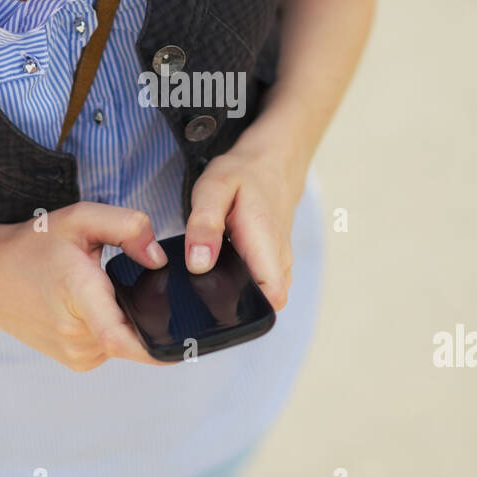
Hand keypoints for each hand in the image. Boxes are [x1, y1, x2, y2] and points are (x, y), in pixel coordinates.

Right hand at [0, 203, 172, 370]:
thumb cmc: (34, 245)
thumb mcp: (80, 218)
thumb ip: (128, 226)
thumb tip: (158, 259)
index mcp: (78, 295)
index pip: (121, 337)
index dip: (160, 344)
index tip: (188, 338)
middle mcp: (77, 334)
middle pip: (137, 334)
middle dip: (150, 312)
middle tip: (138, 283)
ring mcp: (76, 353)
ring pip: (127, 340)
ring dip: (130, 318)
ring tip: (107, 289)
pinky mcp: (78, 361)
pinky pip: (114, 345)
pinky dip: (117, 326)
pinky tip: (99, 305)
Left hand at [183, 133, 304, 310]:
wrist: (270, 163)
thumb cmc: (242, 175)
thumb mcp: (214, 188)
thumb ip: (205, 224)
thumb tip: (199, 264)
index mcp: (265, 245)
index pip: (269, 300)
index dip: (243, 313)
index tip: (211, 308)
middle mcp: (278, 261)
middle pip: (260, 305)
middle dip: (230, 308)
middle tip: (197, 293)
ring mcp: (278, 265)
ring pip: (258, 297)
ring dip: (233, 295)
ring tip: (204, 281)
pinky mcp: (271, 265)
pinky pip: (257, 286)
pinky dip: (238, 284)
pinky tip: (216, 271)